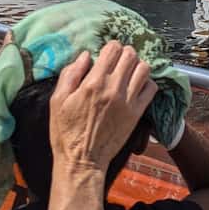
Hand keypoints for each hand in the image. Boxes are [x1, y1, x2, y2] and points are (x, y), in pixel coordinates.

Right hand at [48, 41, 157, 174]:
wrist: (81, 162)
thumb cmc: (66, 132)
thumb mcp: (57, 101)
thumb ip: (70, 74)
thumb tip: (85, 55)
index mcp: (94, 83)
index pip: (113, 49)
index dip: (111, 48)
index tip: (107, 54)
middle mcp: (113, 88)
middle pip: (131, 55)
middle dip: (125, 53)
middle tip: (118, 61)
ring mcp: (128, 101)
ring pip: (144, 68)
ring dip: (137, 66)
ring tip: (128, 72)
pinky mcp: (137, 113)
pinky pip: (151, 88)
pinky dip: (146, 83)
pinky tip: (137, 86)